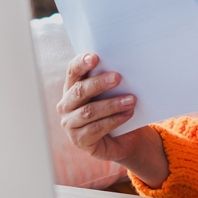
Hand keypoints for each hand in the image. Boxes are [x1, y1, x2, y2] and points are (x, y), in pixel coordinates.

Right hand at [58, 53, 168, 185]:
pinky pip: (96, 128)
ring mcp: (70, 124)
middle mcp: (66, 105)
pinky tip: (128, 114)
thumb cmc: (116, 110)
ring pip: (89, 111)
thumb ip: (110, 81)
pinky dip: (114, 120)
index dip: (81, 63)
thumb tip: (123, 66)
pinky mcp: (79, 140)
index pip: (73, 71)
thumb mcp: (112, 93)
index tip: (95, 57)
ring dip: (112, 104)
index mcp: (71, 88)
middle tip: (118, 77)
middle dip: (98, 83)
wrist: (124, 139)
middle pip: (79, 91)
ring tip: (131, 100)